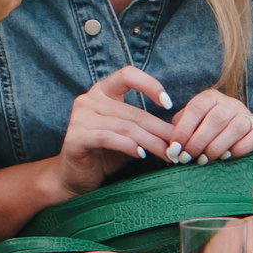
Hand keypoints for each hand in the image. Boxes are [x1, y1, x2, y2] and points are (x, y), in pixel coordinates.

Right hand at [53, 66, 181, 197]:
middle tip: (178, 146)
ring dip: (150, 142)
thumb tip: (178, 127)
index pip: (127, 75)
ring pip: (125, 127)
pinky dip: (128, 146)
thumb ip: (145, 126)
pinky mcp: (76, 137)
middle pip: (133, 112)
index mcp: (102, 91)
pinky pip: (108, 138)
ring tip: (167, 154)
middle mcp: (89, 99)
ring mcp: (80, 117)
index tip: (168, 104)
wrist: (74, 177)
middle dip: (160, 130)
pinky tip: (141, 155)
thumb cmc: (105, 153)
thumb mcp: (128, 134)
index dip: (150, 85)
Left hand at [163, 86, 252, 163]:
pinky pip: (252, 137)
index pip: (197, 108)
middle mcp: (230, 103)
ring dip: (216, 147)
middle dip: (199, 141)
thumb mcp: (195, 124)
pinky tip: (226, 157)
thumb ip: (181, 129)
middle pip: (216, 118)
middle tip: (187, 158)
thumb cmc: (211, 130)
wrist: (246, 131)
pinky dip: (238, 149)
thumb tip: (169, 147)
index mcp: (210, 97)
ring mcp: (247, 115)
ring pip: (235, 127)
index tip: (175, 149)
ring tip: (204, 160)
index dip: (184, 129)